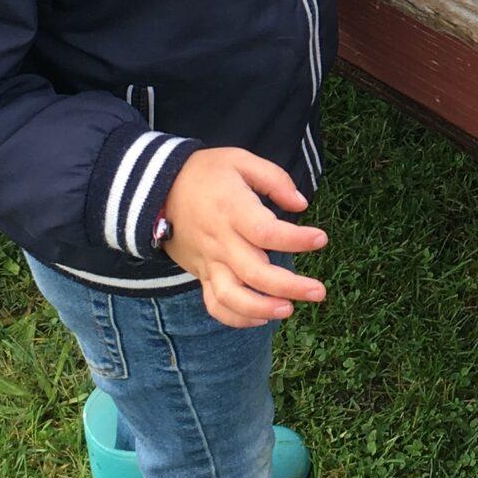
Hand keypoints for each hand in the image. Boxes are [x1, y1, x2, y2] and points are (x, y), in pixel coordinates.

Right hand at [158, 147, 327, 329]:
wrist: (157, 189)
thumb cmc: (205, 172)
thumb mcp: (240, 160)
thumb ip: (274, 179)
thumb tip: (301, 205)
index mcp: (232, 209)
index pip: (266, 232)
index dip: (296, 239)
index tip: (321, 240)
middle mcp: (220, 240)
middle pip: (255, 272)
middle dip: (290, 286)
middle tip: (318, 291)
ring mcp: (208, 261)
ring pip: (232, 296)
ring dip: (262, 308)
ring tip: (289, 310)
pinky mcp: (200, 273)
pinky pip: (215, 304)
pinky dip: (237, 318)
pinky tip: (262, 318)